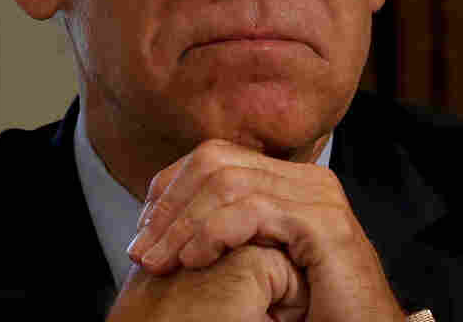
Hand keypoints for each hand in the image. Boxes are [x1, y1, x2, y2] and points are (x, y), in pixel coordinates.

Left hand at [127, 139, 405, 321]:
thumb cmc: (310, 312)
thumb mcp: (257, 262)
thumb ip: (229, 232)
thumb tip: (167, 224)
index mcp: (288, 180)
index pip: (216, 156)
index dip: (172, 185)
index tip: (143, 227)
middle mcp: (305, 177)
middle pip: (216, 159)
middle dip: (170, 202)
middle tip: (141, 247)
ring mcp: (317, 196)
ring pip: (227, 181)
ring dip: (182, 222)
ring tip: (157, 260)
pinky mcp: (322, 223)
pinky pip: (252, 211)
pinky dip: (212, 232)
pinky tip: (193, 260)